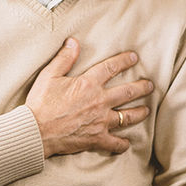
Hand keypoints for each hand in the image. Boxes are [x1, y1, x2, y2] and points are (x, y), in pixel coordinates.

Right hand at [25, 38, 153, 156]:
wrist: (36, 131)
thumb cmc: (40, 103)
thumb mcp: (49, 76)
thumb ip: (64, 58)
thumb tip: (73, 41)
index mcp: (89, 84)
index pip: (111, 68)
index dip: (124, 61)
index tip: (134, 57)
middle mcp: (100, 102)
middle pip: (128, 92)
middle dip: (142, 87)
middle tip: (150, 85)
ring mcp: (101, 121)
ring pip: (128, 117)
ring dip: (140, 113)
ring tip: (147, 110)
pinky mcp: (97, 138)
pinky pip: (115, 143)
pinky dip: (122, 144)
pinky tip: (126, 143)